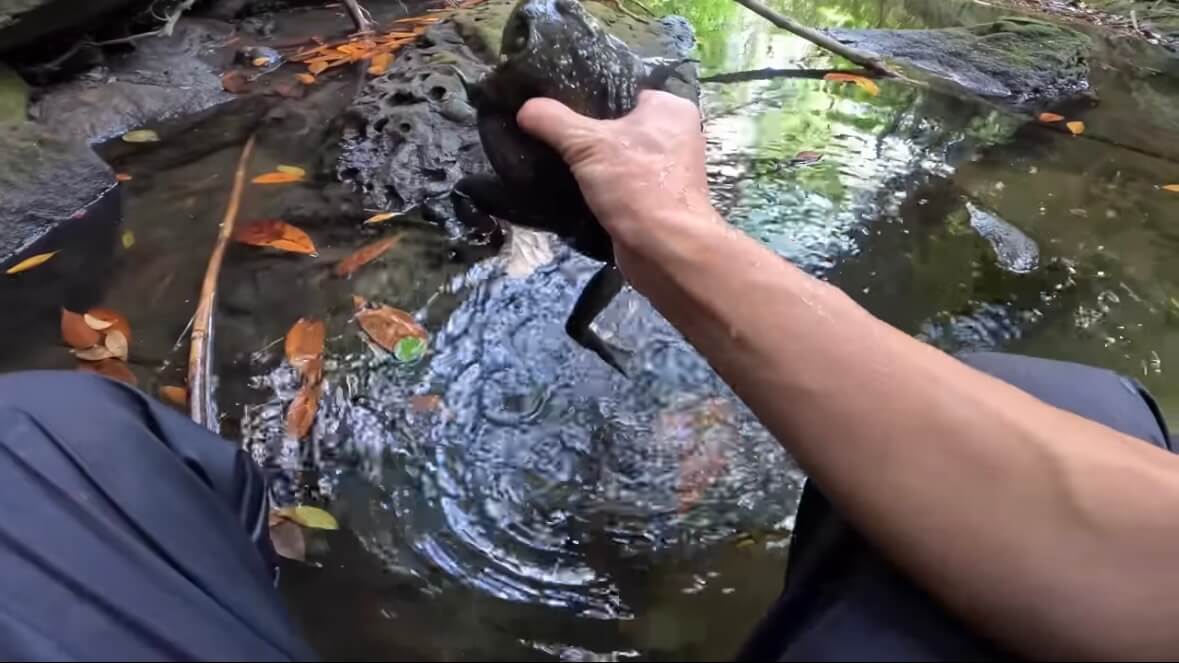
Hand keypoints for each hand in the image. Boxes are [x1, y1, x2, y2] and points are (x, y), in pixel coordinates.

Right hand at [516, 90, 716, 249]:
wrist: (666, 250)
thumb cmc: (636, 185)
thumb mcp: (587, 144)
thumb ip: (554, 121)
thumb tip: (525, 108)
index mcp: (670, 108)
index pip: (622, 92)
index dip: (588, 98)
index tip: (554, 106)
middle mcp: (675, 135)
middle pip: (617, 126)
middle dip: (585, 134)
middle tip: (548, 135)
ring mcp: (667, 170)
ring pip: (618, 158)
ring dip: (591, 165)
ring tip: (554, 160)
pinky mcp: (656, 200)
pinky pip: (620, 184)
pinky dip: (600, 187)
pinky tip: (571, 188)